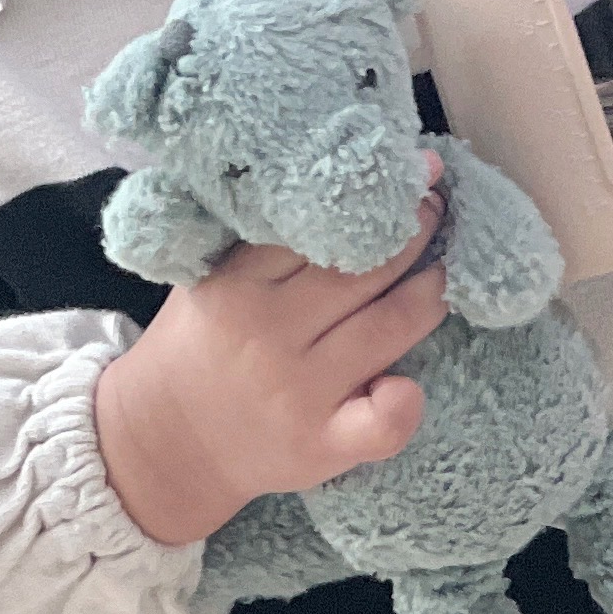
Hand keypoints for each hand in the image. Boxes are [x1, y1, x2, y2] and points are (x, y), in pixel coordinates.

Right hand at [93, 157, 449, 548]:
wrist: (167, 444)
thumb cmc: (198, 348)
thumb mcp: (206, 281)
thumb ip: (257, 240)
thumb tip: (334, 179)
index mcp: (238, 286)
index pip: (315, 229)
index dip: (365, 195)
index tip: (399, 169)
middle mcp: (271, 335)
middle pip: (362, 270)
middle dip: (411, 229)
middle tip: (434, 203)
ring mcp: (300, 392)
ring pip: (389, 326)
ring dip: (430, 290)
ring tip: (445, 266)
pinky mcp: (322, 444)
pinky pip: (382, 423)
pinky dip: (405, 400)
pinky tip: (410, 383)